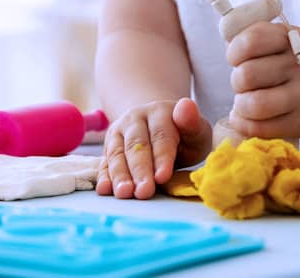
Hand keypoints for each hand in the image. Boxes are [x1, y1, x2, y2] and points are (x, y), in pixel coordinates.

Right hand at [96, 98, 211, 198]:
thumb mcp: (196, 130)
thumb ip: (192, 122)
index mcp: (159, 112)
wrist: (159, 126)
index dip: (162, 157)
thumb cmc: (184, 135)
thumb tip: (186, 106)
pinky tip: (105, 189)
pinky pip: (104, 162)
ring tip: (124, 193)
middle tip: (144, 192)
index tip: (163, 177)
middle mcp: (135, 119)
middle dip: (140, 170)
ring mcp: (119, 132)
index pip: (160, 135)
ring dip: (120, 175)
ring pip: (118, 153)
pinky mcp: (108, 147)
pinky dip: (104, 176)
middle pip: (136, 145)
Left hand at [226, 21, 299, 140]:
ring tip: (244, 104)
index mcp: (292, 38)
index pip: (251, 41)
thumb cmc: (291, 67)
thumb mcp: (279, 41)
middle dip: (237, 82)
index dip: (234, 53)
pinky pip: (261, 128)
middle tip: (244, 86)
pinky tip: (246, 119)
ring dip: (240, 106)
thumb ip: (252, 38)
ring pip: (254, 104)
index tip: (237, 60)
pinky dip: (244, 124)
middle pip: (247, 74)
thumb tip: (228, 44)